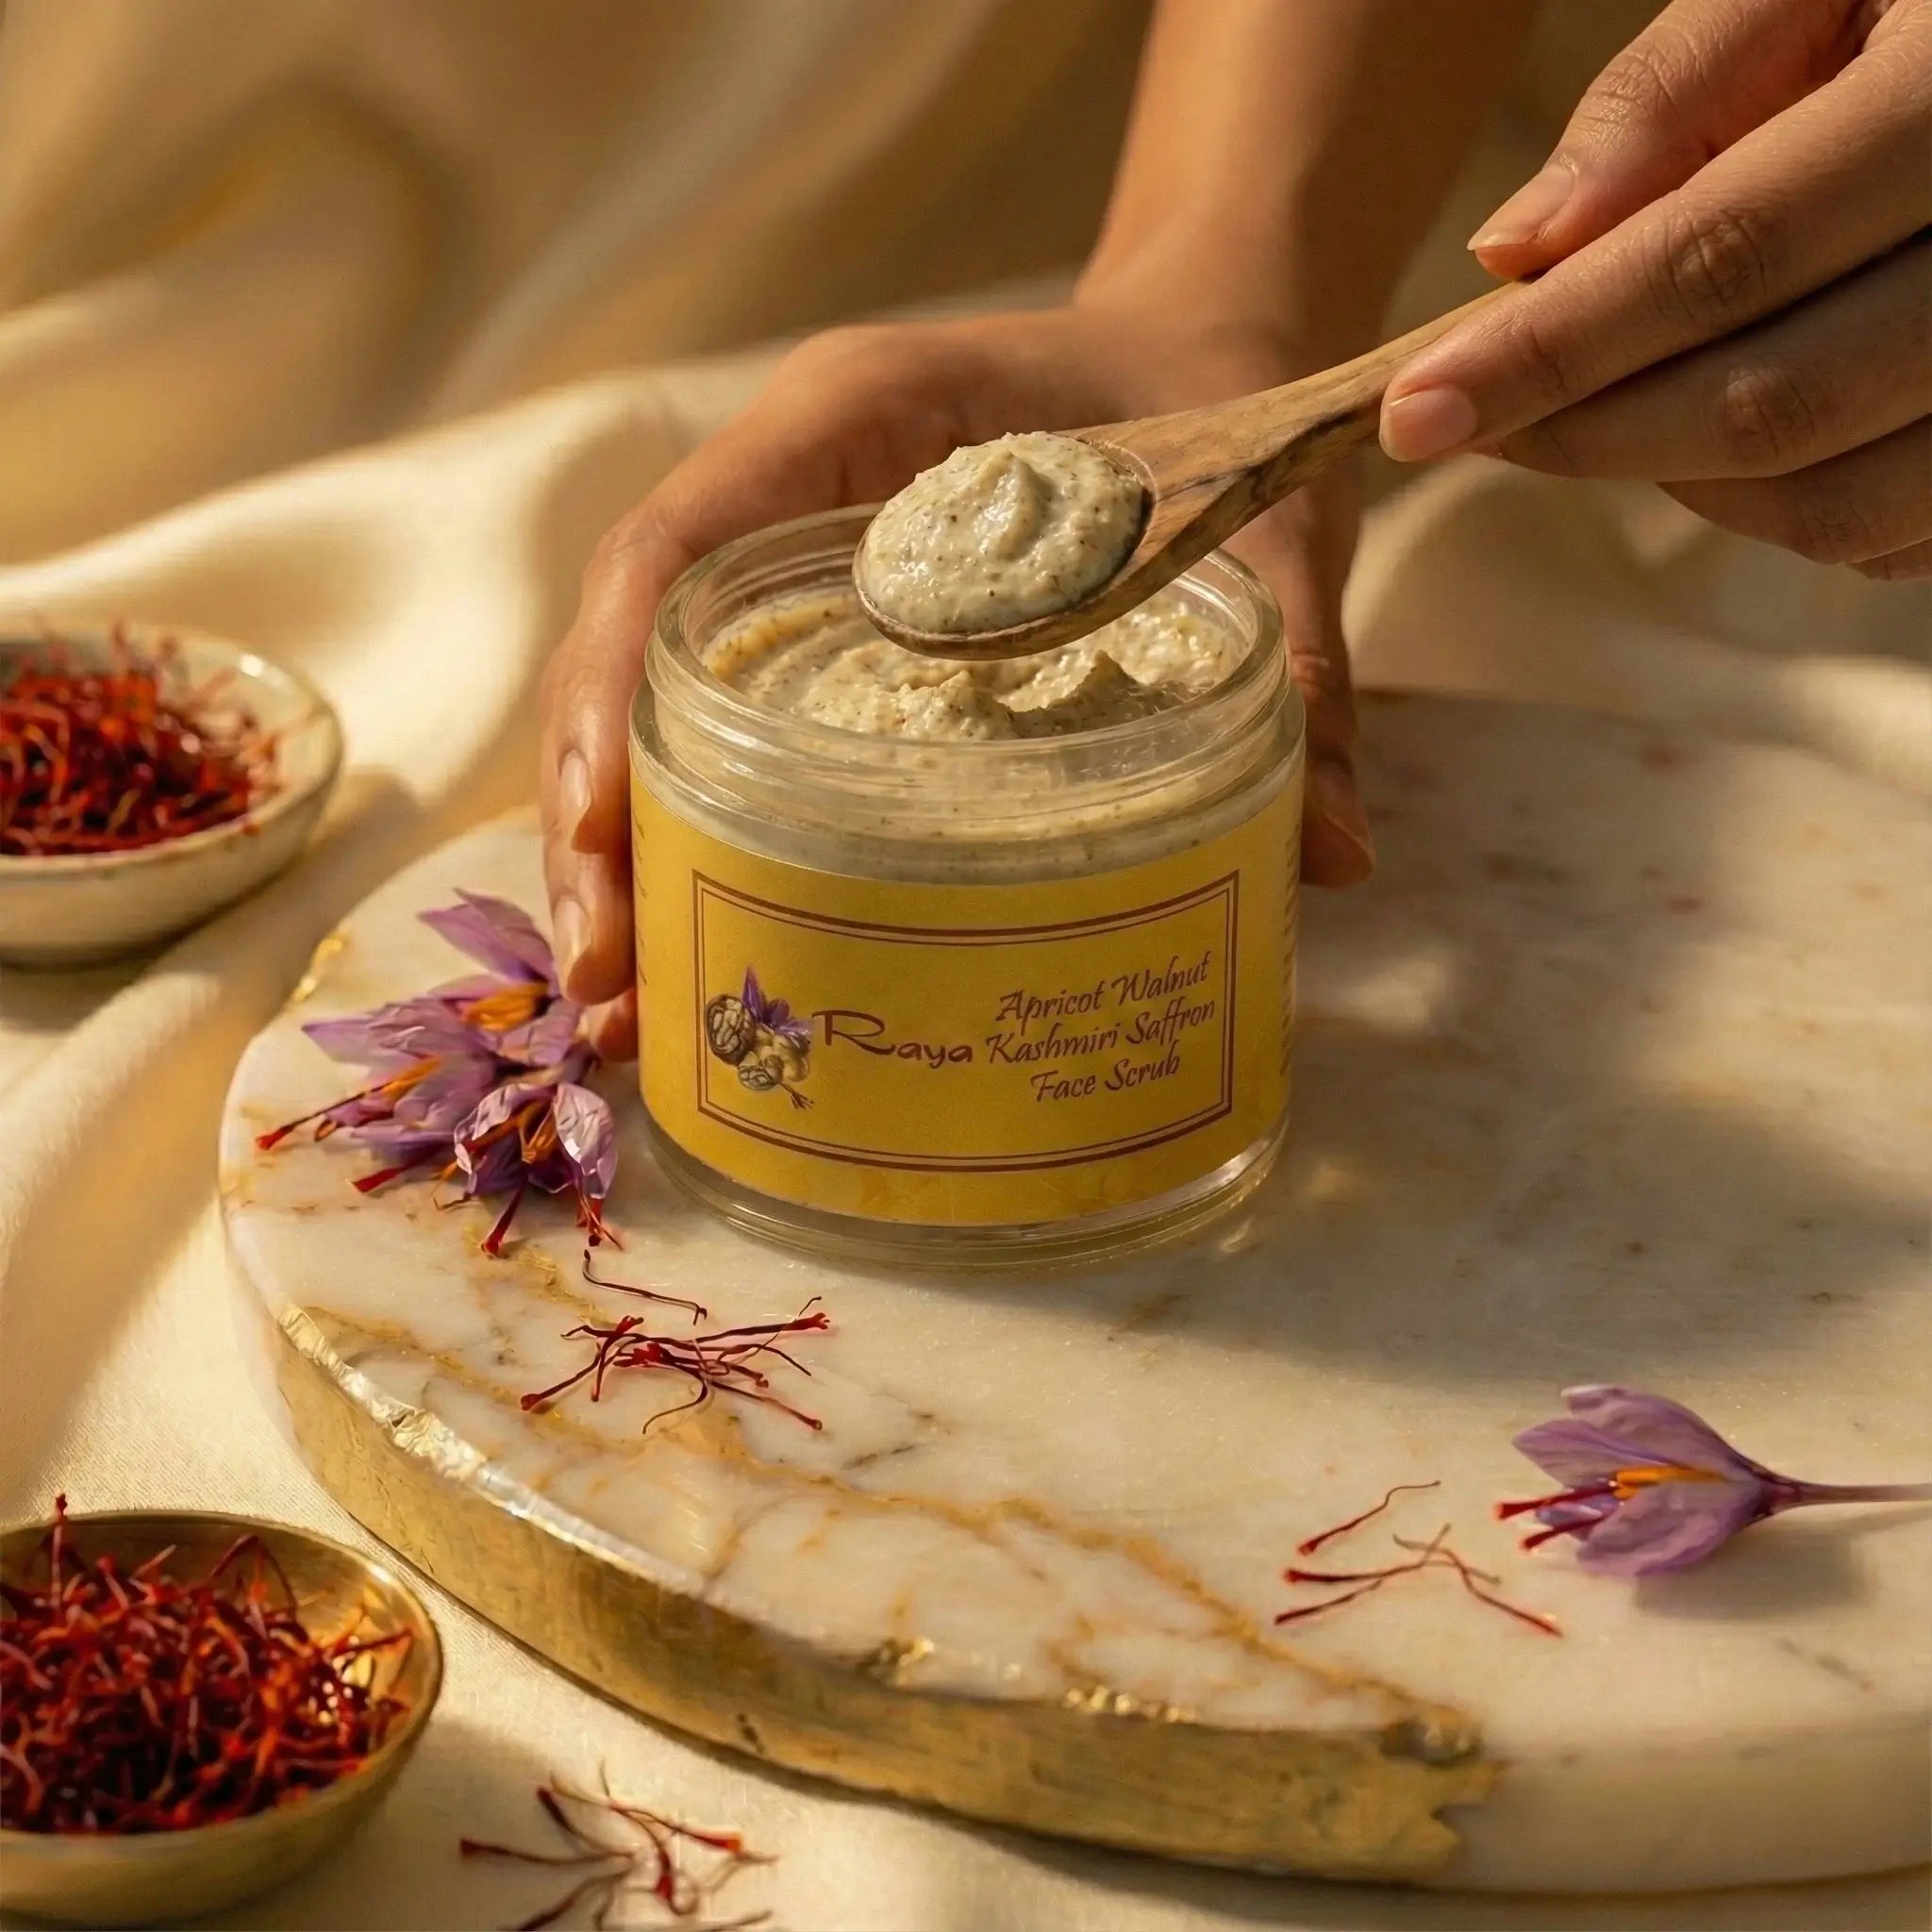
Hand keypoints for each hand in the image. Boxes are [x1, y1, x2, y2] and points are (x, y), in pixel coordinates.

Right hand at [542, 303, 1371, 1058]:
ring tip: (622, 1009)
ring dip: (625, 847)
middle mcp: (790, 485)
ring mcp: (792, 558)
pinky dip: (691, 829)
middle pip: (628, 650)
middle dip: (598, 820)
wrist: (1215, 340)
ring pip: (652, 698)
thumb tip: (1333, 863)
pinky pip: (719, 720)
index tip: (604, 836)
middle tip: (605, 992)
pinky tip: (700, 939)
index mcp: (855, 415)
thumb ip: (1300, 674)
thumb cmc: (1227, 400)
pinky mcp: (821, 621)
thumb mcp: (1267, 532)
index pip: (673, 549)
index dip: (610, 695)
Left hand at [1378, 0, 1931, 578]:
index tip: (1413, 411)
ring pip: (1832, 503)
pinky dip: (1771, 509)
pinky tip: (1714, 428)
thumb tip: (1517, 253)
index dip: (1552, 352)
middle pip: (1772, 408)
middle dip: (1588, 434)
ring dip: (1676, 481)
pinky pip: (1887, 534)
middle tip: (1467, 419)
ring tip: (1599, 408)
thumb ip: (1672, 94)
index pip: (1721, 260)